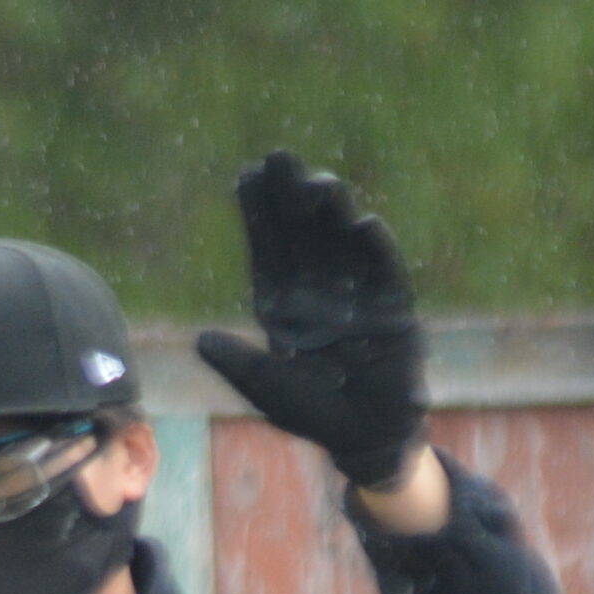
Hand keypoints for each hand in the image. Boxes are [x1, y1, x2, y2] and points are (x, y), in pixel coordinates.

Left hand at [194, 153, 425, 487]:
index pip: (269, 249)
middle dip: (292, 196)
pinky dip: (376, 253)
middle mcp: (320, 291)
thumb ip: (238, 364)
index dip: (258, 214)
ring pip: (342, 242)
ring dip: (332, 213)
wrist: (363, 437)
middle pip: (304, 233)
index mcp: (285, 303)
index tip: (246, 176)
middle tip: (279, 156)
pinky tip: (364, 226)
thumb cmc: (312, 412)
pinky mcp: (393, 310)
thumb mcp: (267, 389)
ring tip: (318, 183)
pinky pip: (384, 274)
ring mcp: (358, 296)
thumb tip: (200, 341)